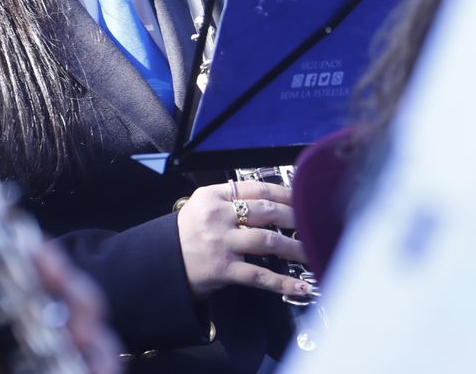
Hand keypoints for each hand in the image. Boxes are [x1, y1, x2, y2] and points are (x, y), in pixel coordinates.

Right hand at [176, 180, 310, 299]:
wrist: (161, 263)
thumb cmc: (185, 234)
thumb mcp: (201, 206)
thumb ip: (230, 199)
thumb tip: (270, 200)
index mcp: (213, 196)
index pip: (257, 189)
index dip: (285, 193)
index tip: (302, 198)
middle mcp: (218, 217)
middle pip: (267, 211)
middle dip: (296, 218)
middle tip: (314, 223)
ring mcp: (221, 243)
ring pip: (268, 241)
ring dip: (295, 248)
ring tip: (312, 251)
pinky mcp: (223, 269)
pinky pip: (259, 275)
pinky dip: (283, 282)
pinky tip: (300, 286)